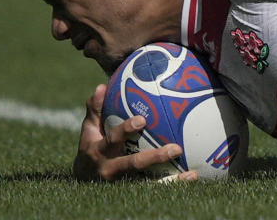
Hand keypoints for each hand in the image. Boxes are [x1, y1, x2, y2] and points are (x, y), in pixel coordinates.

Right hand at [72, 84, 197, 181]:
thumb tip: (101, 86)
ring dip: (170, 178)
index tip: (142, 120)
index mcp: (100, 150)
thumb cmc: (92, 144)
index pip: (113, 139)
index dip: (126, 130)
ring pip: (147, 181)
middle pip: (134, 164)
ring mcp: (122, 182)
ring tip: (191, 172)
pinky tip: (192, 176)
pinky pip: (155, 187)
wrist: (83, 178)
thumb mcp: (89, 128)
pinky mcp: (132, 189)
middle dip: (154, 157)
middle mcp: (111, 168)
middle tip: (176, 148)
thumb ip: (95, 109)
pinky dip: (174, 183)